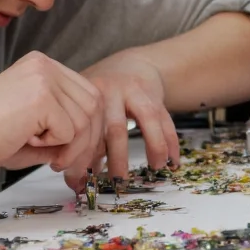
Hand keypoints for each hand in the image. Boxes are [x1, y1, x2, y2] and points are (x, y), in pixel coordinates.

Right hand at [0, 51, 103, 173]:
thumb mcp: (33, 126)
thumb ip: (63, 128)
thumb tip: (91, 145)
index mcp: (41, 66)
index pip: (87, 92)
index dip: (88, 126)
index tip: (75, 150)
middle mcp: (44, 65)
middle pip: (94, 103)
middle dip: (87, 140)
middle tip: (67, 162)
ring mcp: (43, 78)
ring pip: (86, 119)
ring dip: (71, 147)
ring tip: (46, 155)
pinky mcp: (41, 97)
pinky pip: (70, 131)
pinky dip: (55, 146)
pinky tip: (28, 142)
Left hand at [77, 52, 179, 184]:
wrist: (130, 67)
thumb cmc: (102, 98)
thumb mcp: (86, 113)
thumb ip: (81, 144)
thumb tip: (76, 183)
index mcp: (86, 98)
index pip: (84, 131)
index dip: (81, 159)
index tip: (80, 181)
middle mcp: (110, 91)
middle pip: (115, 127)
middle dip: (117, 158)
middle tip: (117, 182)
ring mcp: (134, 91)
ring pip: (147, 118)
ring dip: (154, 146)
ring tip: (155, 169)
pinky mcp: (155, 95)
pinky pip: (166, 119)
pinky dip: (171, 141)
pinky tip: (173, 161)